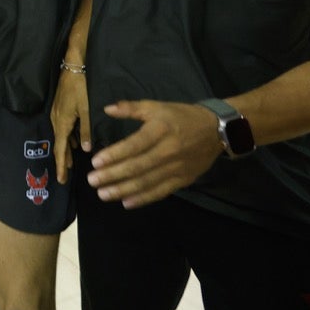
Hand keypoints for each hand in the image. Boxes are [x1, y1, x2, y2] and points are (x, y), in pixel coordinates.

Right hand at [50, 69, 91, 181]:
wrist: (72, 67)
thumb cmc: (80, 88)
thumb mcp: (86, 109)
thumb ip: (86, 129)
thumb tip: (85, 150)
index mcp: (62, 122)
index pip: (60, 149)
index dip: (61, 165)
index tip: (61, 180)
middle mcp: (56, 120)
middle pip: (58, 145)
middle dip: (62, 160)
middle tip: (65, 176)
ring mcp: (56, 114)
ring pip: (60, 137)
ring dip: (65, 149)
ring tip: (70, 162)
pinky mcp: (59, 109)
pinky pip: (62, 129)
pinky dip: (67, 139)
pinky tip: (75, 142)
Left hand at [86, 100, 222, 207]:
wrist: (216, 130)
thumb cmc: (181, 116)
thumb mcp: (157, 106)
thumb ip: (131, 108)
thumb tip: (107, 109)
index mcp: (160, 130)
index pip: (134, 145)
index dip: (115, 154)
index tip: (95, 162)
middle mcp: (168, 150)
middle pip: (138, 166)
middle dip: (113, 175)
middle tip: (92, 181)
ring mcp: (176, 168)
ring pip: (147, 182)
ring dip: (124, 190)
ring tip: (104, 194)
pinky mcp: (183, 180)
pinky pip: (161, 191)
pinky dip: (144, 199)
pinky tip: (127, 203)